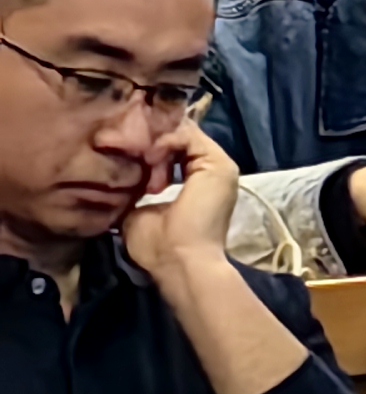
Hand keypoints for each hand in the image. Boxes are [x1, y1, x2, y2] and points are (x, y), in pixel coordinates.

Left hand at [120, 124, 239, 284]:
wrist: (179, 259)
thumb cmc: (157, 244)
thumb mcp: (140, 209)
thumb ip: (137, 189)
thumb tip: (120, 177)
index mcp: (198, 181)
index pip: (175, 150)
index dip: (148, 148)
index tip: (122, 156)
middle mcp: (212, 170)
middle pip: (179, 139)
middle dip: (150, 141)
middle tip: (125, 149)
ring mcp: (218, 165)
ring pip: (183, 134)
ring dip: (156, 143)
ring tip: (139, 159)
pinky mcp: (217, 163)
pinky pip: (188, 137)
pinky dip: (165, 143)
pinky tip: (149, 159)